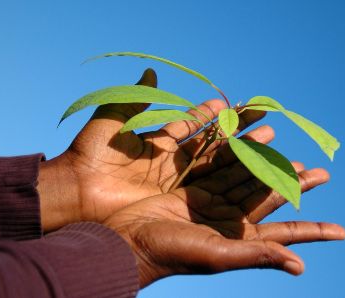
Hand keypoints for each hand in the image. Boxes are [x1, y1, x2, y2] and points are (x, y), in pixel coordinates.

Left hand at [37, 69, 268, 230]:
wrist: (77, 192)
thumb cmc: (90, 154)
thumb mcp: (113, 119)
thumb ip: (135, 97)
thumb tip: (151, 71)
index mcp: (157, 142)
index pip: (189, 124)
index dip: (207, 114)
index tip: (227, 103)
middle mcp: (171, 161)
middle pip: (209, 143)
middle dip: (235, 130)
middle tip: (261, 119)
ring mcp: (176, 181)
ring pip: (215, 163)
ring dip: (240, 150)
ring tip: (267, 137)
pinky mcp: (178, 199)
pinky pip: (208, 184)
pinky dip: (229, 173)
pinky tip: (252, 163)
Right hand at [104, 160, 344, 286]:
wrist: (127, 238)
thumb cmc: (172, 253)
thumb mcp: (218, 256)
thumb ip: (257, 255)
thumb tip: (299, 265)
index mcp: (240, 238)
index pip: (285, 233)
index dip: (313, 231)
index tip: (342, 231)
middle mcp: (231, 218)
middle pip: (272, 197)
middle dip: (296, 186)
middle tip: (322, 173)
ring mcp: (214, 198)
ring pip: (251, 175)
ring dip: (271, 163)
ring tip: (294, 151)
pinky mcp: (196, 182)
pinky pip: (223, 160)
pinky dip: (239, 148)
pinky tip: (253, 138)